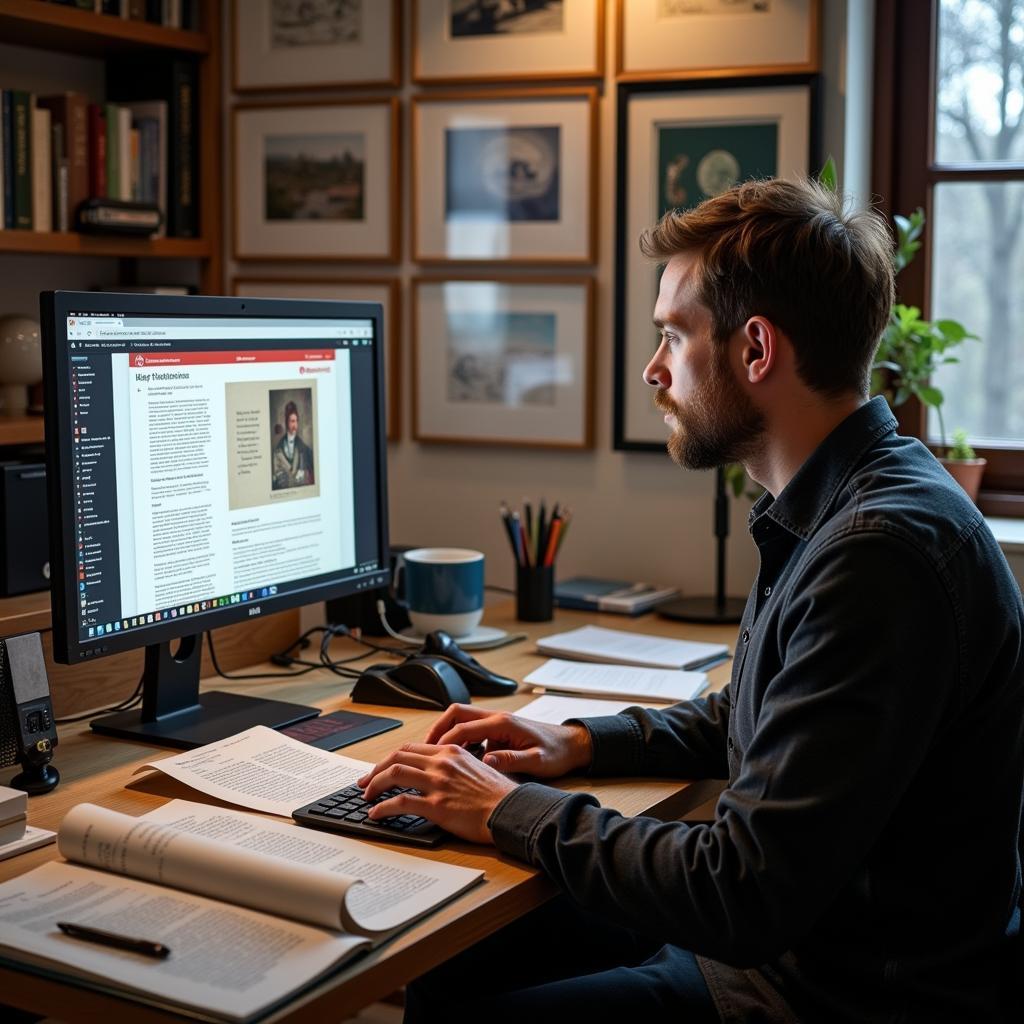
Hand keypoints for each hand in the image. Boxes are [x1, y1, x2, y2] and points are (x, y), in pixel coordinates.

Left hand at [355, 742, 515, 843]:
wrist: (511, 811)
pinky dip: (382, 808)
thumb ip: (454, 766)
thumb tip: (436, 775)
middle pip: (397, 757)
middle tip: (365, 783)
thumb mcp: (476, 768)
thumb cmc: (499, 795)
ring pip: (394, 773)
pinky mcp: (437, 805)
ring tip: (366, 797)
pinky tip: (376, 814)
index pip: (411, 748)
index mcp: (451, 752)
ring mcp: (438, 783)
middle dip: (375, 770)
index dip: (390, 758)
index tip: (380, 769)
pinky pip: (400, 802)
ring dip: (374, 785)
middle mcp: (442, 762)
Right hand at [423, 703, 592, 777]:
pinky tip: (452, 757)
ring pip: (461, 719)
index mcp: (503, 723)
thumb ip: (512, 760)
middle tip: (422, 749)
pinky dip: (457, 739)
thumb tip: (487, 761)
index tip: (430, 756)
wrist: (572, 745)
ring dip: (445, 733)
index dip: (444, 741)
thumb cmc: (556, 752)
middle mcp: (497, 717)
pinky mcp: (497, 729)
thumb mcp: (537, 761)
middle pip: (456, 714)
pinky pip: (470, 729)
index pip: (464, 727)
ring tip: (431, 754)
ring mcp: (496, 722)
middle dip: (437, 729)